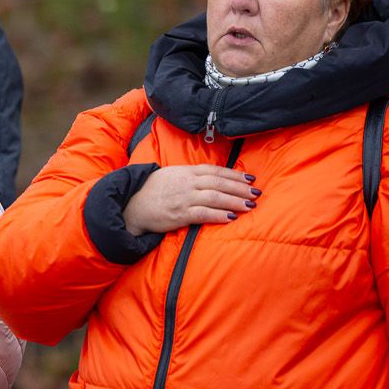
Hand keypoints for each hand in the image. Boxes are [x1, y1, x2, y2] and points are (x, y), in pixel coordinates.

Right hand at [122, 164, 258, 235]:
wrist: (132, 205)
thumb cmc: (153, 190)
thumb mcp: (173, 175)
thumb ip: (192, 175)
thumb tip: (214, 178)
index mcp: (186, 171)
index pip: (215, 170)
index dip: (234, 174)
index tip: (250, 179)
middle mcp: (187, 183)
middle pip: (219, 183)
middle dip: (240, 188)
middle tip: (256, 193)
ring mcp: (183, 198)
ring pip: (215, 197)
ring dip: (234, 201)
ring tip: (250, 205)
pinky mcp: (179, 215)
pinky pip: (203, 214)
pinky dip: (219, 215)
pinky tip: (232, 217)